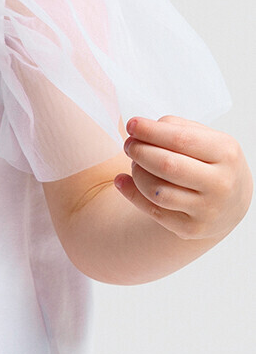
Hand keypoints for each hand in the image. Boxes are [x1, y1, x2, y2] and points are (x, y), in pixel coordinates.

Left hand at [115, 116, 251, 240]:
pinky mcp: (190, 228)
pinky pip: (152, 210)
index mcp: (226, 153)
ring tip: (134, 163)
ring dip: (137, 173)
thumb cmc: (211, 163)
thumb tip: (142, 129)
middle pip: (167, 165)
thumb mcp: (207, 139)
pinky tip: (123, 181)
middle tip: (129, 145)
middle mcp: (220, 183)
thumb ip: (176, 128)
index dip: (150, 131)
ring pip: (156, 190)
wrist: (231, 203)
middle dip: (139, 151)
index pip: (181, 139)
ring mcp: (206, 209)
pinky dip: (131, 193)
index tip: (132, 125)